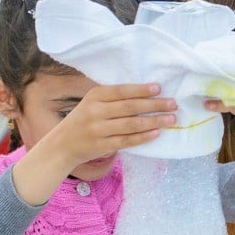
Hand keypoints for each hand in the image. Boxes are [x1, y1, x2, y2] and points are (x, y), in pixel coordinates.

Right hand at [48, 83, 176, 168]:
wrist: (61, 145)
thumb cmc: (83, 120)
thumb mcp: (92, 103)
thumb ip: (113, 98)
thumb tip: (147, 93)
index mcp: (94, 96)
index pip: (121, 91)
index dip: (141, 90)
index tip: (159, 88)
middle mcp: (95, 111)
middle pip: (130, 107)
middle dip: (154, 105)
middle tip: (173, 104)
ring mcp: (98, 130)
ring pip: (131, 124)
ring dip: (154, 121)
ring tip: (171, 119)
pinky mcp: (102, 146)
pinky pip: (127, 141)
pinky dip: (143, 137)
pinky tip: (157, 133)